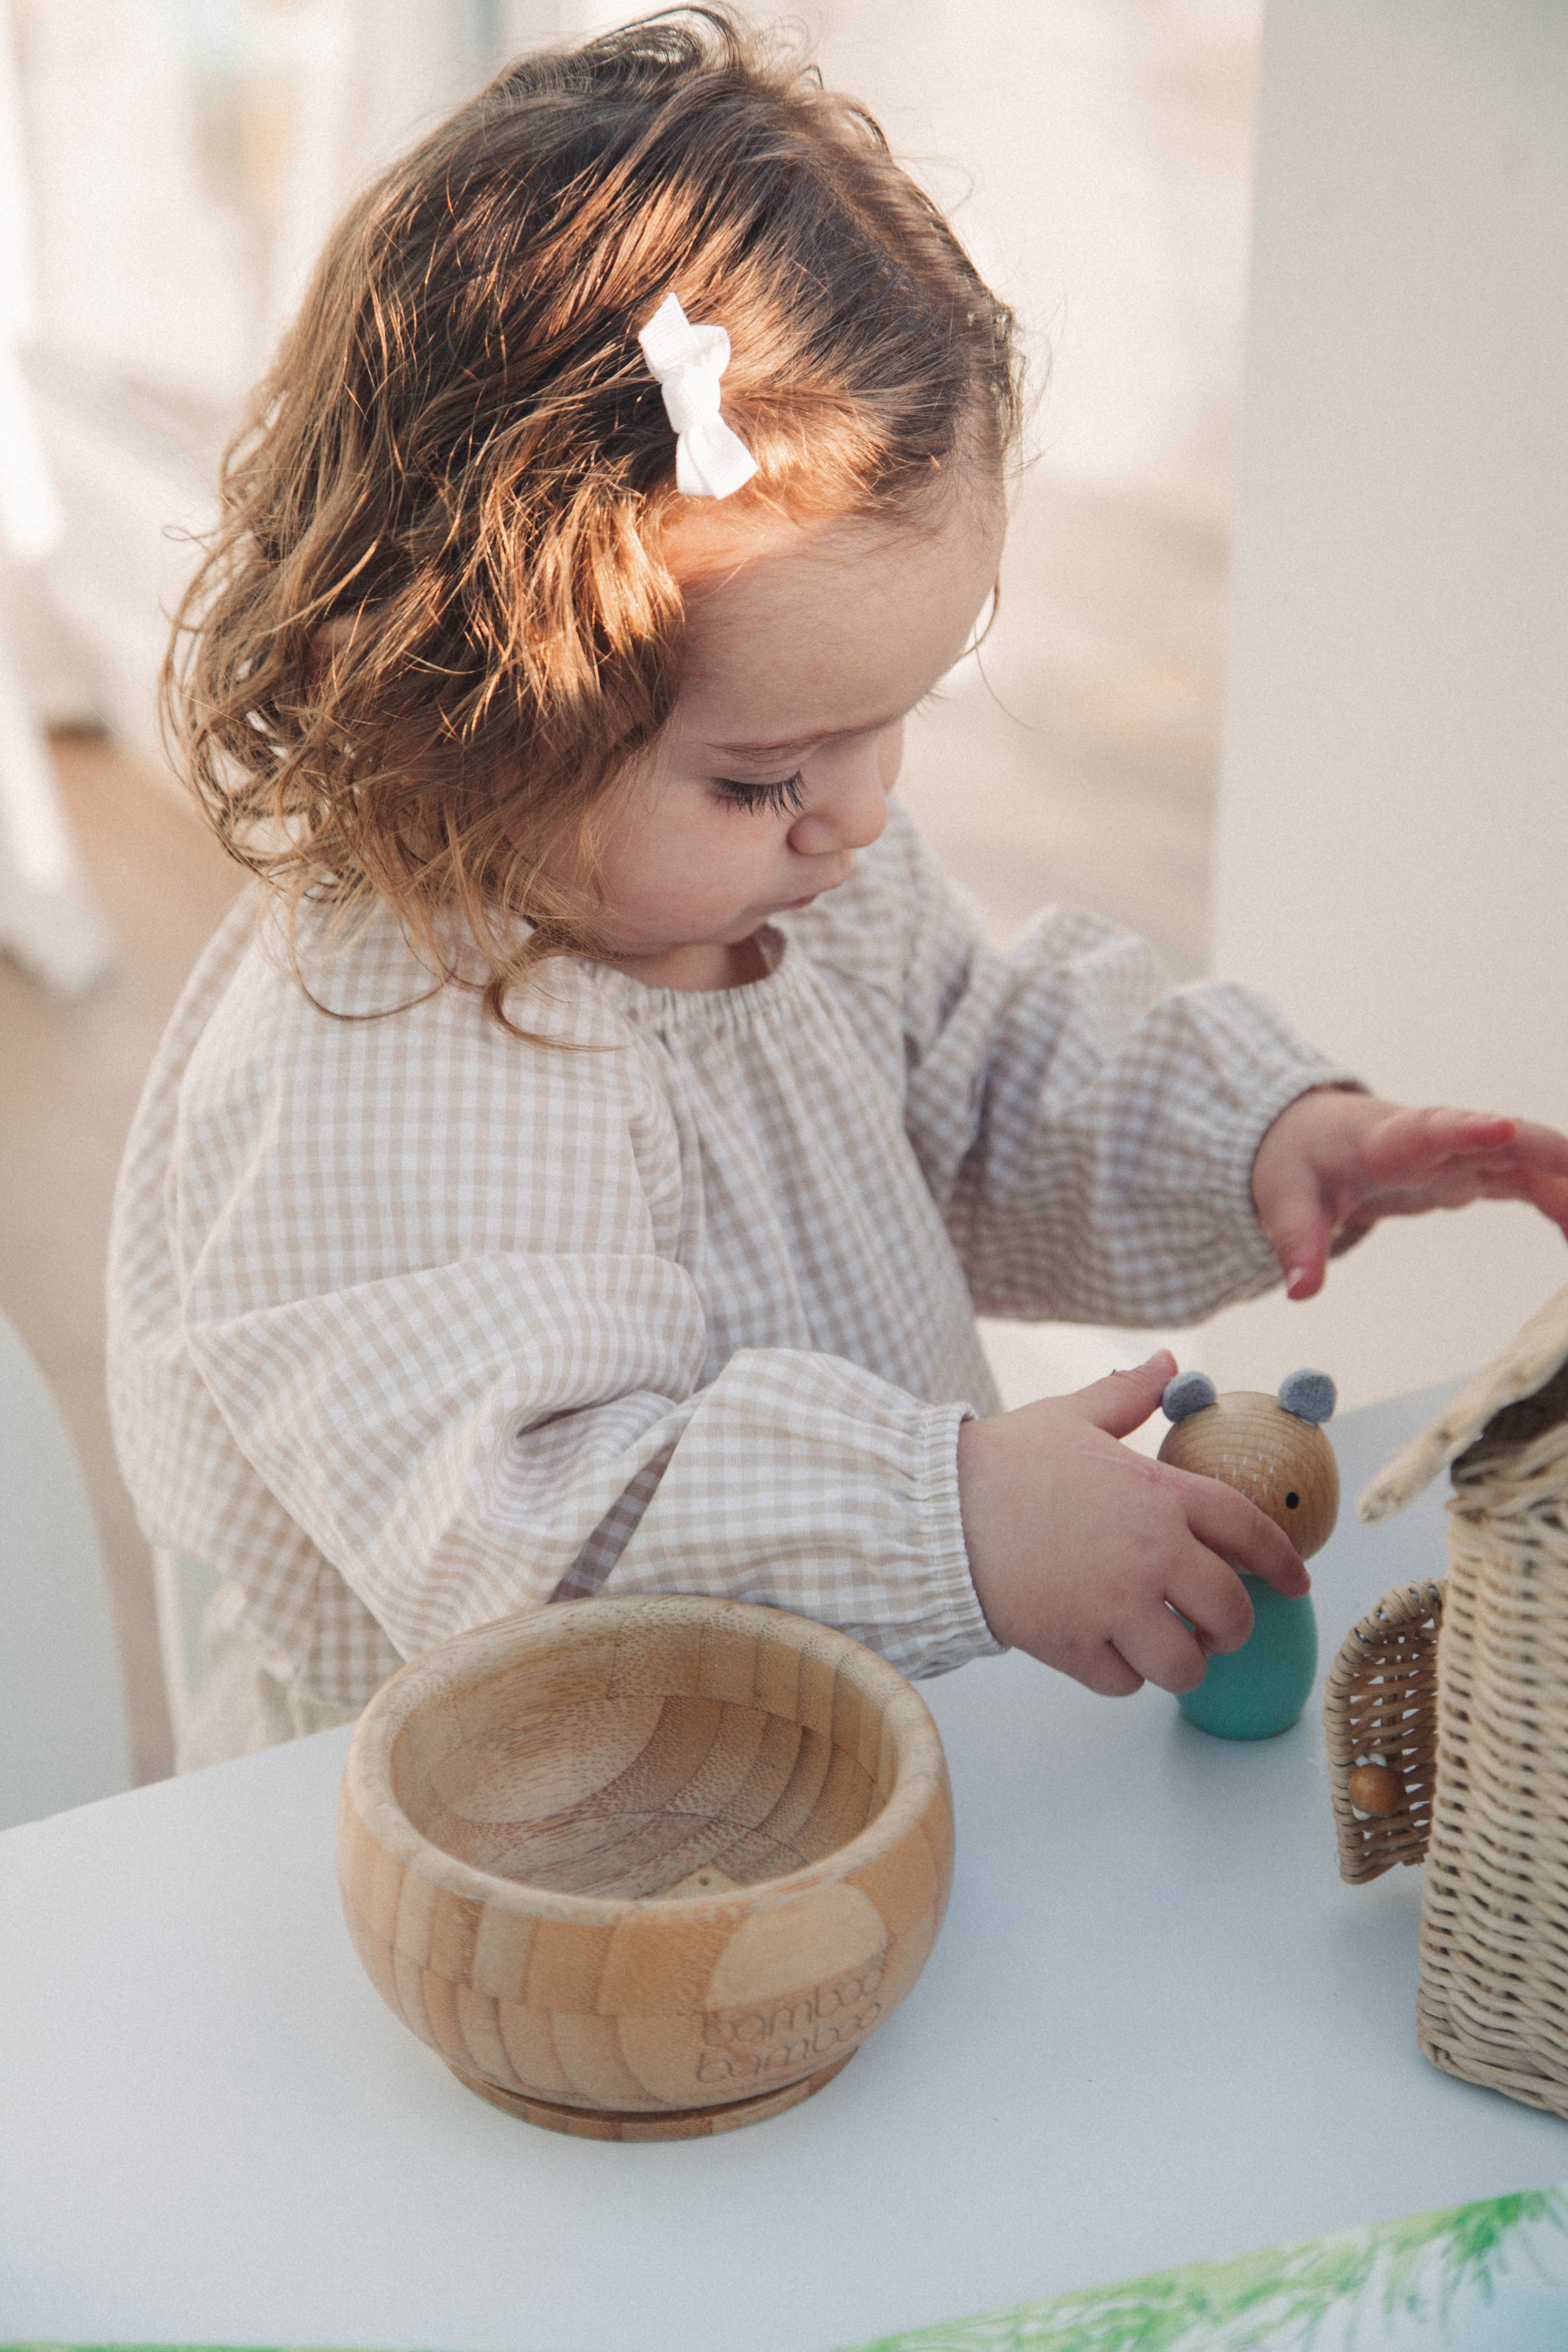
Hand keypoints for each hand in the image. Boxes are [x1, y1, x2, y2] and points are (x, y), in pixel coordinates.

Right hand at [956, 1353, 1308, 1696]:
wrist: (933, 1508)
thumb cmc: (1003, 1461)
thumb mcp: (1070, 1416)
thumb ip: (1126, 1395)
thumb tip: (1164, 1361)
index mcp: (1158, 1495)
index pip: (1249, 1531)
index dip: (1282, 1561)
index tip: (1297, 1583)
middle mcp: (1150, 1553)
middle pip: (1230, 1611)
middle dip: (1233, 1627)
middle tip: (1216, 1628)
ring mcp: (1113, 1605)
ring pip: (1185, 1664)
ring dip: (1184, 1663)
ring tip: (1167, 1650)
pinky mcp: (1072, 1645)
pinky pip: (1124, 1683)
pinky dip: (1123, 1676)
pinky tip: (1107, 1654)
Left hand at [1252, 1091, 1567, 1300]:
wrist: (1307, 1133)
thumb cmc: (1298, 1160)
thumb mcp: (1283, 1200)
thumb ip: (1297, 1243)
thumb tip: (1301, 1290)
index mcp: (1385, 1142)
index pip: (1429, 1131)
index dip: (1468, 1129)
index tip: (1503, 1129)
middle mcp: (1432, 1139)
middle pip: (1498, 1140)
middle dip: (1544, 1153)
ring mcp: (1458, 1151)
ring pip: (1523, 1161)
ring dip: (1562, 1188)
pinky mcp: (1470, 1169)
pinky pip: (1523, 1182)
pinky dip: (1554, 1203)